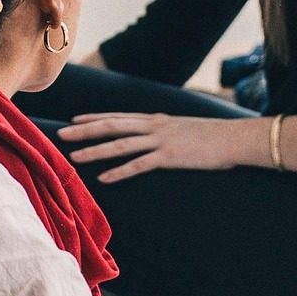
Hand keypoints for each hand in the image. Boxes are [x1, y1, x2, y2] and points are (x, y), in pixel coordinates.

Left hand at [60, 113, 263, 182]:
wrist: (235, 138)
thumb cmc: (214, 136)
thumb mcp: (186, 128)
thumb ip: (168, 131)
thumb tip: (158, 136)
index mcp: (157, 119)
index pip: (119, 116)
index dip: (95, 118)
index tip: (75, 120)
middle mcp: (155, 126)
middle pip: (112, 126)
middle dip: (85, 131)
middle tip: (61, 134)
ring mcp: (161, 141)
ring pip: (120, 144)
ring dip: (95, 151)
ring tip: (74, 156)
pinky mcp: (170, 157)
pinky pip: (139, 165)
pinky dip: (119, 171)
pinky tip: (104, 179)